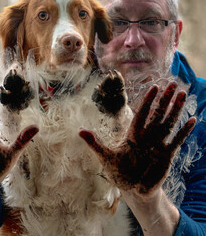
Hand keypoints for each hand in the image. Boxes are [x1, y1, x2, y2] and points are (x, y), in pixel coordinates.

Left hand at [80, 83, 195, 194]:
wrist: (132, 188)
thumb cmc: (118, 171)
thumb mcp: (105, 157)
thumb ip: (95, 143)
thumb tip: (79, 131)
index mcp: (133, 135)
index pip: (142, 114)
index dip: (148, 101)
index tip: (154, 87)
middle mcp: (147, 136)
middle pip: (157, 114)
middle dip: (165, 100)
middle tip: (173, 84)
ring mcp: (158, 144)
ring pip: (168, 123)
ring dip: (176, 109)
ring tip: (183, 94)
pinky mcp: (166, 155)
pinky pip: (177, 140)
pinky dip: (184, 131)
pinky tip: (192, 120)